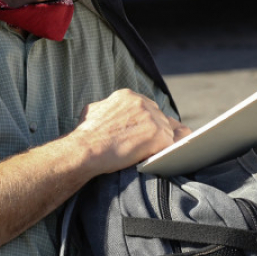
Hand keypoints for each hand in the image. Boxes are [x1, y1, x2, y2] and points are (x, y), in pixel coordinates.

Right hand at [74, 89, 189, 174]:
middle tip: (147, 146)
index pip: (146, 107)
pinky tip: (156, 160)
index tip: (142, 133)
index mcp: (128, 95)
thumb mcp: (94, 110)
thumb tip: (109, 111)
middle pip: (159, 117)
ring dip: (159, 143)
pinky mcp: (159, 135)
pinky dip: (164, 153)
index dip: (145, 122)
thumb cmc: (85, 134)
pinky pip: (170, 144)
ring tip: (149, 155)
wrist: (85, 148)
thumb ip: (107, 107)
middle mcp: (142, 102)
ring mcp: (152, 118)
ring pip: (166, 131)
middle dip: (154, 131)